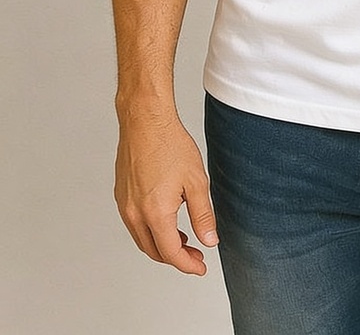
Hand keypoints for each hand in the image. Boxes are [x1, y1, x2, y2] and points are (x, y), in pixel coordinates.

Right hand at [115, 111, 217, 274]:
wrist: (145, 121)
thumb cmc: (170, 145)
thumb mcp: (196, 181)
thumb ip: (203, 215)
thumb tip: (209, 241)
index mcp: (155, 213)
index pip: (171, 253)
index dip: (188, 264)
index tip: (201, 267)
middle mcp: (135, 213)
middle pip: (154, 251)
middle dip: (176, 258)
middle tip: (196, 254)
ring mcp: (125, 205)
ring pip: (142, 239)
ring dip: (162, 245)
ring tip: (183, 239)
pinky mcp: (121, 195)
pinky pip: (135, 224)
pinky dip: (150, 230)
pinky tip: (166, 220)